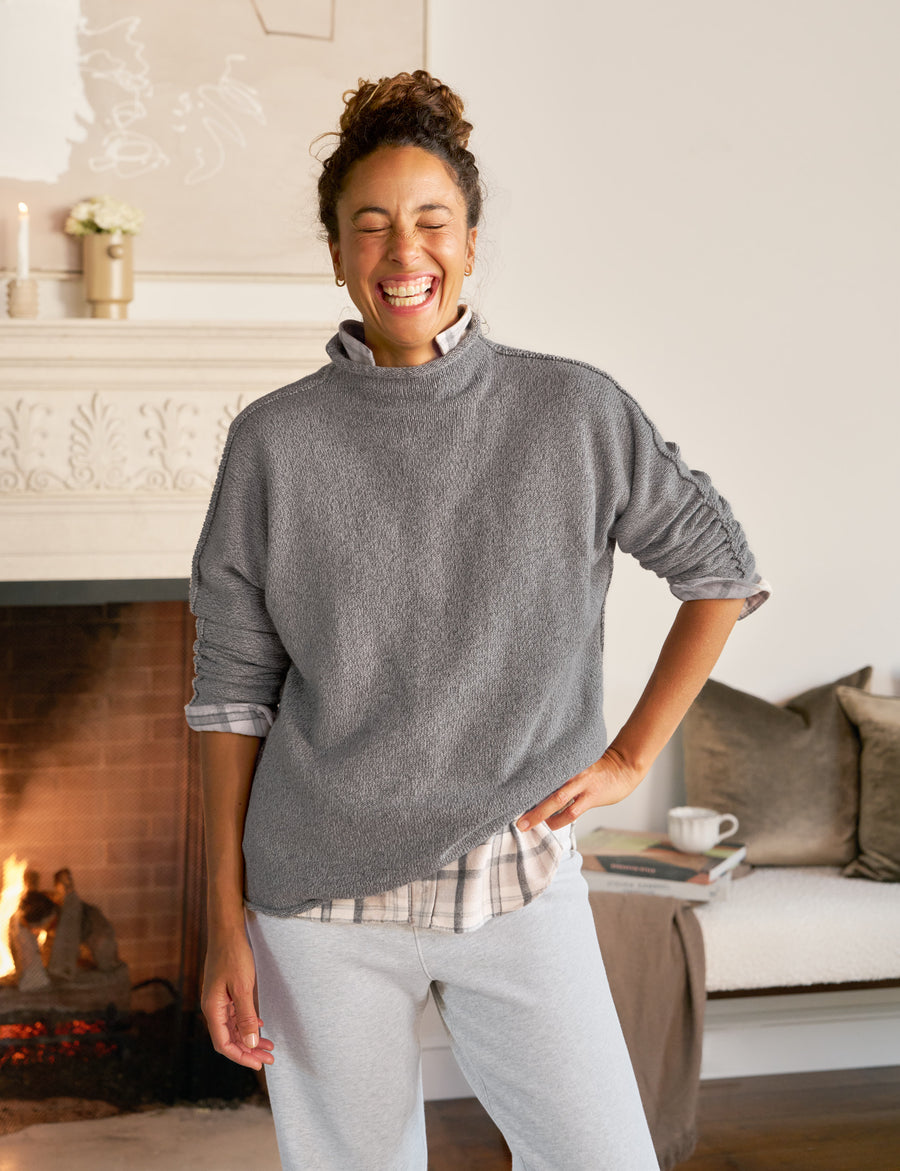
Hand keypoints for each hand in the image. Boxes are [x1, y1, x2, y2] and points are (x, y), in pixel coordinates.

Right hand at [201, 928, 274, 1070]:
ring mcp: (218, 1000)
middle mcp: (212, 1008)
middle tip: (269, 1059)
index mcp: (212, 1009)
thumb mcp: (243, 987)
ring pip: (233, 1028)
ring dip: (250, 1038)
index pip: (224, 1044)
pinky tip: (260, 1025)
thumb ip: (246, 1017)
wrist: (227, 930)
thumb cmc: (234, 955)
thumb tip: (249, 1044)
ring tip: (269, 1046)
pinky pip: (235, 1015)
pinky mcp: (224, 993)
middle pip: (229, 1039)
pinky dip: (247, 1023)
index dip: (240, 1057)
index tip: (258, 1064)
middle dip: (248, 1051)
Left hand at [515, 747, 642, 831]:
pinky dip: (559, 819)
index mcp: (564, 764)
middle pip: (544, 787)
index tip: (506, 793)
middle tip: (513, 815)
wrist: (624, 768)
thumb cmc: (597, 769)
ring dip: (540, 814)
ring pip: (556, 800)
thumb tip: (537, 784)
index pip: (540, 774)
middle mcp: (570, 773)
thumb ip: (559, 773)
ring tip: (526, 825)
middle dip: (528, 802)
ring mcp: (581, 784)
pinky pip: (572, 811)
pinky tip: (550, 824)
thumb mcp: (576, 765)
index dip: (523, 784)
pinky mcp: (591, 796)